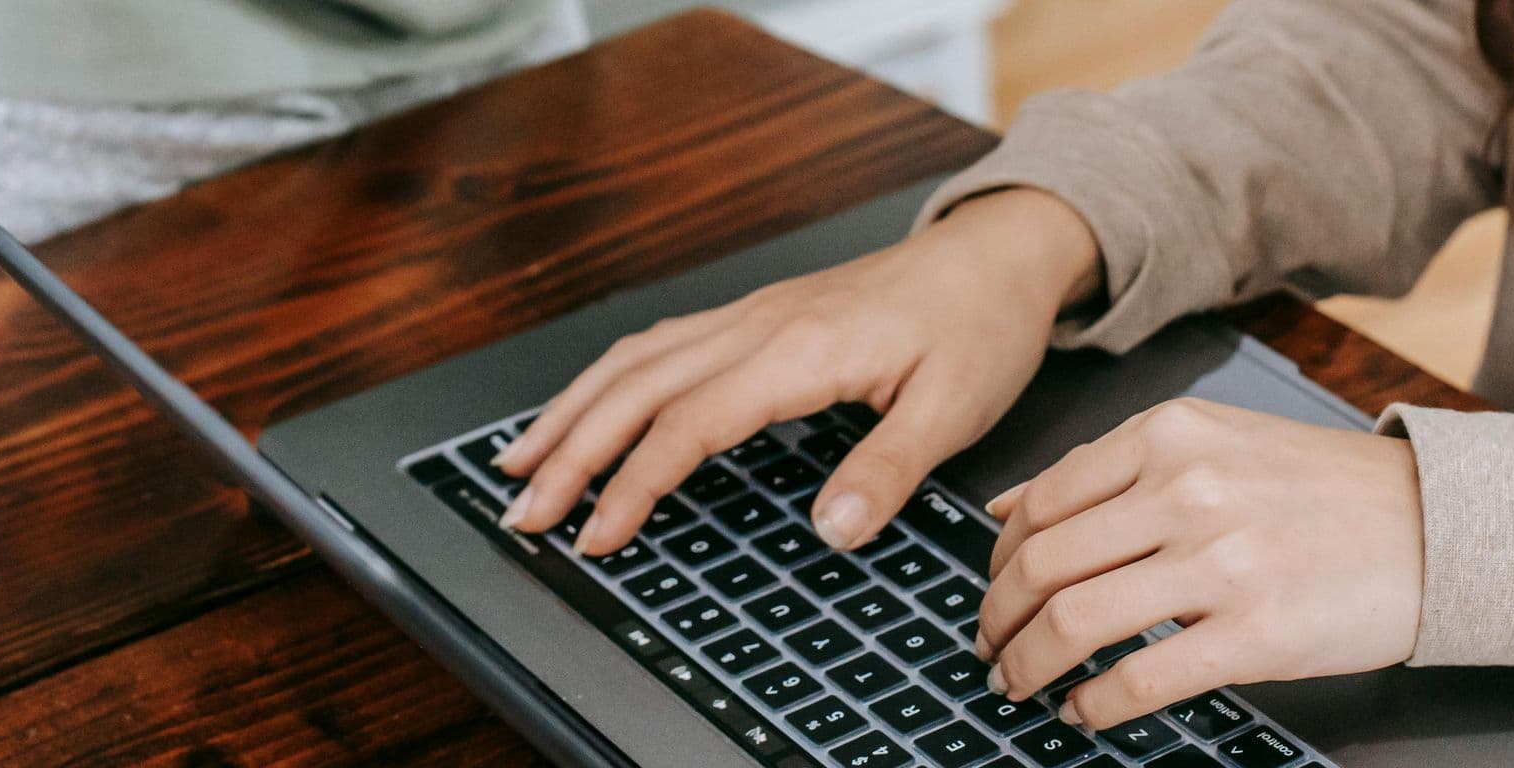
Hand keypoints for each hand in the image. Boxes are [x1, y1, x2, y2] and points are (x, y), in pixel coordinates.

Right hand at [495, 189, 1100, 553]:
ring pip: (633, 361)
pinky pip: (657, 346)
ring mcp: (750, 316)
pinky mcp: (755, 317)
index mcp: (799, 352)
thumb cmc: (978, 327)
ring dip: (570, 412)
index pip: (689, 424)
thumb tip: (832, 531)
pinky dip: (605, 381)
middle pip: (635, 389)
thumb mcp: (955, 409)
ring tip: (519, 463)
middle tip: (522, 512)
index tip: (597, 538)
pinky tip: (583, 408)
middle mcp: (758, 326)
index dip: (634, 484)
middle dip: (569, 452)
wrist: (994, 255)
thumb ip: (888, 471)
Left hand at [972, 399, 1422, 729]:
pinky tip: (1083, 711)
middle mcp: (1188, 490)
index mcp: (1169, 436)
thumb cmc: (1323, 490)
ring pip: (1074, 621)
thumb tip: (1004, 509)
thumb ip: (1108, 471)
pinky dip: (1092, 705)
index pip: (1040, 503)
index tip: (992, 591)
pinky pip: (1139, 679)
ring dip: (1028, 665)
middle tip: (990, 647)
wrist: (1437, 526)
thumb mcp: (1212, 443)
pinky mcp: (1256, 634)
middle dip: (997, 619)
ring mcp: (1223, 563)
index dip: (997, 562)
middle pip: (1042, 566)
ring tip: (1020, 683)